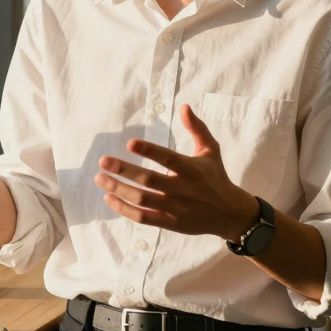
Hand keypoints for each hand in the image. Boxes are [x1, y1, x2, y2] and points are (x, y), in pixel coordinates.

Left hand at [95, 104, 258, 239]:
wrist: (230, 214)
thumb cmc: (216, 177)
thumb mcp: (211, 150)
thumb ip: (197, 128)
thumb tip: (184, 106)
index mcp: (192, 170)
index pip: (168, 159)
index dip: (149, 151)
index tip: (130, 143)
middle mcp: (182, 189)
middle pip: (149, 180)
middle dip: (124, 170)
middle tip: (103, 161)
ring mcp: (175, 208)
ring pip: (142, 200)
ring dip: (119, 189)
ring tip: (100, 178)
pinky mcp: (170, 223)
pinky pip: (143, 218)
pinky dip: (124, 209)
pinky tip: (109, 198)